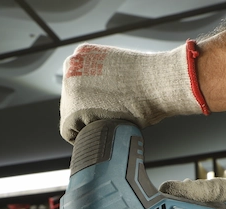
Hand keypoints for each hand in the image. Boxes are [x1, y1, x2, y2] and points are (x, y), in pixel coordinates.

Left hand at [59, 41, 209, 142]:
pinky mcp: (71, 110)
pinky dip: (83, 137)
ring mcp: (68, 88)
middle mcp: (71, 67)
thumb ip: (103, 78)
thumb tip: (100, 96)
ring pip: (70, 117)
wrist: (157, 84)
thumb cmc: (148, 80)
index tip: (104, 106)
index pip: (75, 85)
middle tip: (110, 116)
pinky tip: (101, 132)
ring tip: (110, 122)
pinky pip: (69, 132)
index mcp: (81, 54)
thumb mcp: (120, 69)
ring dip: (86, 124)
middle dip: (87, 112)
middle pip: (69, 100)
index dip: (90, 100)